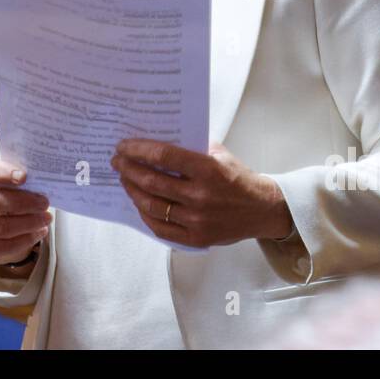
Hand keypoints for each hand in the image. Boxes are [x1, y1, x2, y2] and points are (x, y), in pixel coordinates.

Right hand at [0, 158, 51, 264]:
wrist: (2, 222)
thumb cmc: (12, 196)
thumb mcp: (16, 183)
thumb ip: (24, 179)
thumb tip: (43, 179)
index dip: (4, 173)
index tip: (24, 177)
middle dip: (24, 203)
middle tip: (44, 203)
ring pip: (1, 227)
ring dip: (28, 224)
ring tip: (45, 219)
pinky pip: (2, 247)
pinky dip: (25, 240)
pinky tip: (39, 232)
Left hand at [111, 139, 292, 247]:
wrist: (262, 209)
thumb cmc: (239, 178)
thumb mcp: (220, 154)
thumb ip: (192, 147)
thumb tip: (158, 140)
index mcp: (208, 169)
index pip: (164, 156)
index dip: (139, 149)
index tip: (124, 146)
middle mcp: (201, 195)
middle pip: (152, 181)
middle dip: (129, 169)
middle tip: (117, 161)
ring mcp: (197, 220)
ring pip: (152, 205)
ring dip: (133, 190)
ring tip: (125, 180)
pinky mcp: (196, 238)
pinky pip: (161, 228)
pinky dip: (145, 214)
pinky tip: (139, 203)